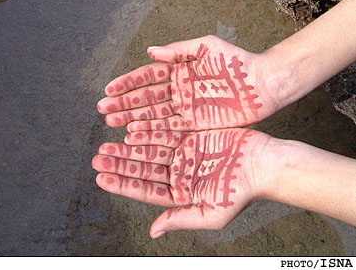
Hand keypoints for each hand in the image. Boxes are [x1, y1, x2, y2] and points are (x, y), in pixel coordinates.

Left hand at [92, 127, 270, 236]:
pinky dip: (148, 132)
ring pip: (150, 150)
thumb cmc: (241, 192)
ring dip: (129, 148)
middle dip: (120, 164)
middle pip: (143, 168)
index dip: (123, 184)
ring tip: (108, 144)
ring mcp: (184, 154)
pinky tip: (132, 130)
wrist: (263, 163)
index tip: (102, 179)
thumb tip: (153, 232)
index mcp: (181, 194)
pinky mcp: (191, 136)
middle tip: (98, 158)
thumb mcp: (212, 213)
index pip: (145, 190)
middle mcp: (179, 174)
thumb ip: (180, 219)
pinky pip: (164, 132)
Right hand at [97, 35, 278, 130]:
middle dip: (124, 104)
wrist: (264, 84)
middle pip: (146, 98)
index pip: (148, 76)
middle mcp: (179, 89)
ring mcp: (186, 108)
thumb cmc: (237, 61)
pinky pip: (170, 129)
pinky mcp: (196, 124)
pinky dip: (152, 132)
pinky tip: (135, 136)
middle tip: (102, 111)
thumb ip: (179, 50)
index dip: (128, 83)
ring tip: (112, 124)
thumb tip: (150, 51)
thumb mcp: (208, 48)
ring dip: (133, 119)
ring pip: (154, 115)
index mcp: (180, 68)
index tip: (108, 89)